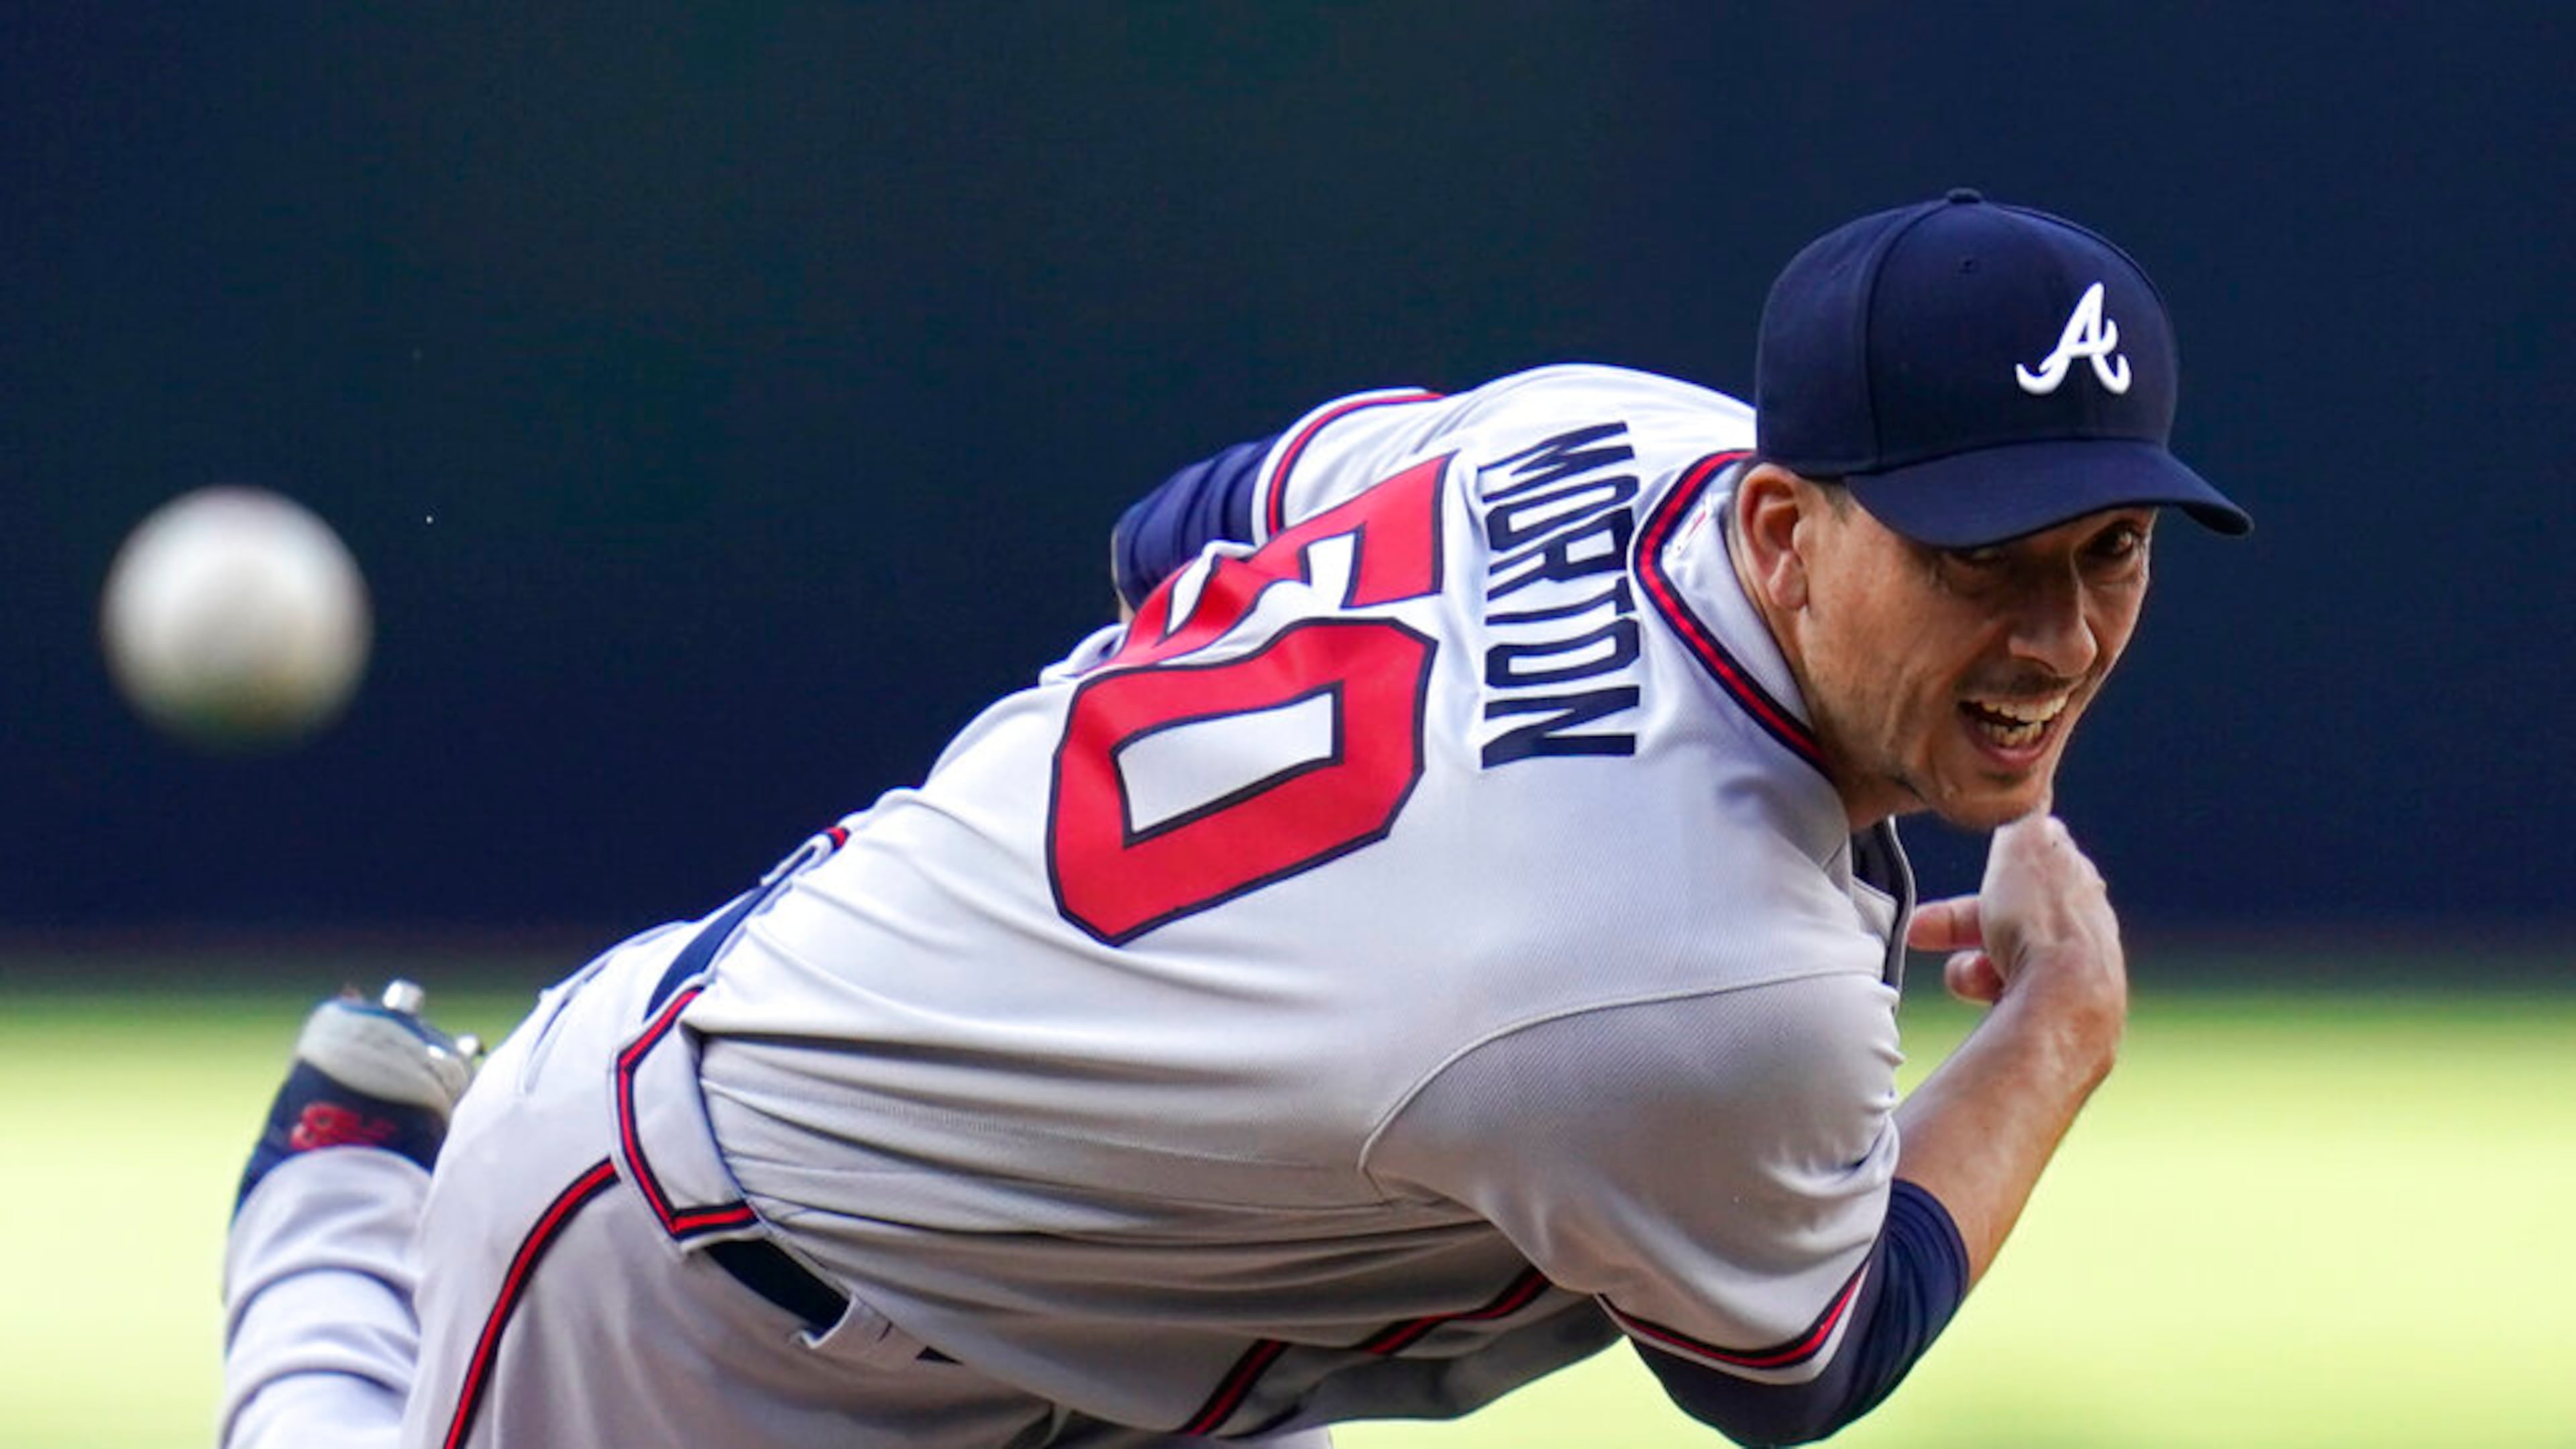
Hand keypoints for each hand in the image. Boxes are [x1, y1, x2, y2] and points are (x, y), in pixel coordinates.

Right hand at [1906, 812, 2127, 1046]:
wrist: (2065, 1003)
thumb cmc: (2042, 927)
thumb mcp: (2022, 848)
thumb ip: (2024, 821)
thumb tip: (2032, 797)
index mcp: (2079, 881)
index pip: (2029, 866)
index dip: (1986, 870)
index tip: (1962, 872)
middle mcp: (2085, 927)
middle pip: (2009, 917)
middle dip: (1963, 923)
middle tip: (1919, 932)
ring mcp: (2075, 974)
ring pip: (2005, 959)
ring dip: (1972, 963)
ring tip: (1962, 977)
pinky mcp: (2063, 1013)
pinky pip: (2011, 997)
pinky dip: (1988, 993)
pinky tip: (1983, 996)